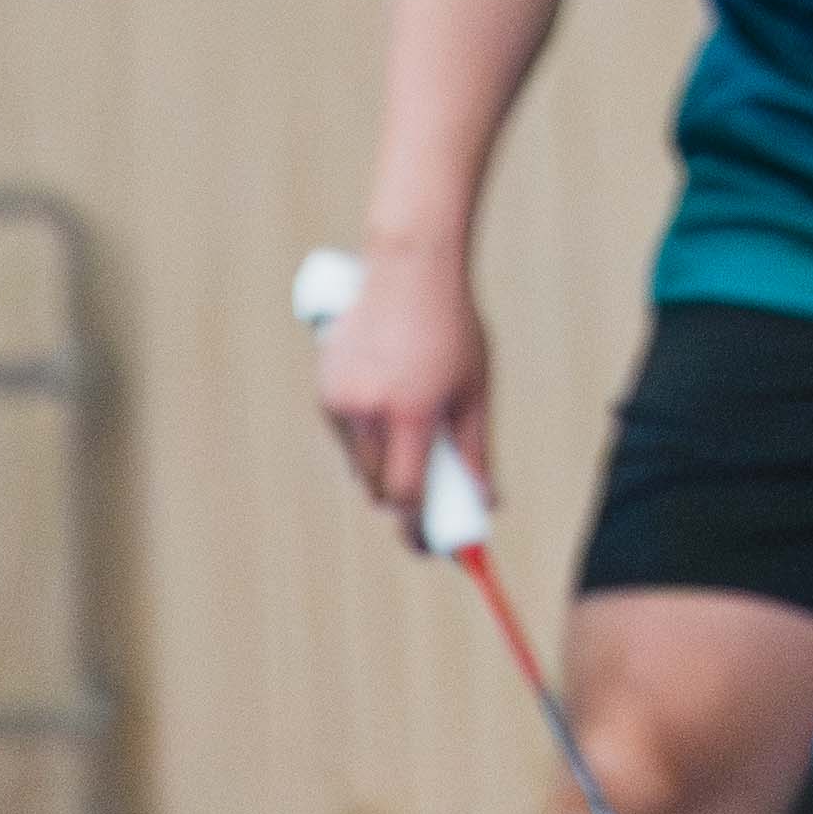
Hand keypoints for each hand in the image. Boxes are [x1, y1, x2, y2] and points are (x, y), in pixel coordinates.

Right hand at [312, 244, 486, 518]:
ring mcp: (339, 400)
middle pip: (378, 488)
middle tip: (431, 505)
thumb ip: (476, 450)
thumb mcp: (474, 390)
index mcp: (410, 412)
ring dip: (383, 471)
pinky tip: (389, 413)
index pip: (405, 494)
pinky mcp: (324, 391)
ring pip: (358, 467)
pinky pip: (345, 438)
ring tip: (413, 444)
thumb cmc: (452, 328)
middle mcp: (368, 410)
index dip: (419, 527)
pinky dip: (366, 442)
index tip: (433, 545)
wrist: (408, 268)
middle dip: (402, 502)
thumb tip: (487, 501)